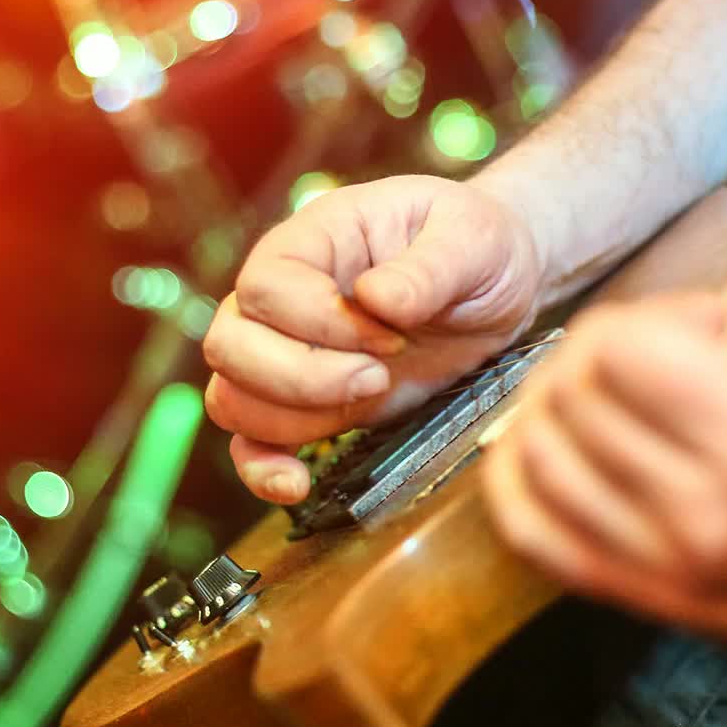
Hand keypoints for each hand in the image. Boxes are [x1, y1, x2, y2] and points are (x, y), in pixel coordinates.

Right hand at [205, 175, 543, 503]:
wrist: (496, 288)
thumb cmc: (476, 246)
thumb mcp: (471, 239)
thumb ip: (428, 267)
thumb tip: (376, 299)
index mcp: (310, 240)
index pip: (266, 288)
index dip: (321, 324)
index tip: (392, 336)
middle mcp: (280, 297)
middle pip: (229, 347)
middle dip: (303, 377)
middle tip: (379, 376)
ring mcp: (287, 353)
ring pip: (232, 399)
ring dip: (294, 419)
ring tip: (373, 396)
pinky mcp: (308, 405)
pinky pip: (249, 444)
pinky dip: (262, 470)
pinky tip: (299, 486)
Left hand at [481, 176, 726, 660]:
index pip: (619, 350)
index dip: (656, 318)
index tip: (712, 331)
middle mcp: (708, 514)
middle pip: (570, 395)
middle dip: (604, 355)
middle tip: (668, 361)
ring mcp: (670, 566)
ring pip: (538, 456)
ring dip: (559, 406)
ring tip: (622, 397)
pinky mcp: (648, 599)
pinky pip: (532, 532)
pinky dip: (522, 476)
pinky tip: (558, 442)